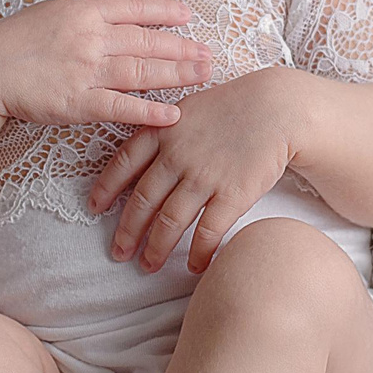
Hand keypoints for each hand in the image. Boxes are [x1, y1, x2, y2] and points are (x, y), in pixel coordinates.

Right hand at [0, 0, 210, 129]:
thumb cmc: (12, 41)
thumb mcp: (50, 12)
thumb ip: (85, 15)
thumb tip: (116, 17)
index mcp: (82, 10)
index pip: (133, 8)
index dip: (163, 11)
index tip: (188, 15)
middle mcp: (90, 37)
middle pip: (146, 42)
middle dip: (182, 48)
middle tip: (209, 53)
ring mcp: (85, 71)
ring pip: (142, 72)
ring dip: (177, 74)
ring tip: (203, 75)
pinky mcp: (77, 103)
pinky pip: (121, 107)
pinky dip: (149, 112)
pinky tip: (173, 114)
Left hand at [88, 67, 303, 273]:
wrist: (277, 107)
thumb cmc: (233, 106)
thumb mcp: (188, 108)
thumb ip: (163, 130)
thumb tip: (141, 154)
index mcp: (162, 132)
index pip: (123, 164)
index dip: (106, 189)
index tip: (94, 208)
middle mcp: (177, 156)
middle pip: (143, 201)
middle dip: (127, 231)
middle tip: (118, 252)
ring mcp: (203, 176)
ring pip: (170, 222)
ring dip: (156, 249)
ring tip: (148, 265)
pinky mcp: (232, 194)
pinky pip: (208, 231)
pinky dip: (198, 252)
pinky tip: (194, 266)